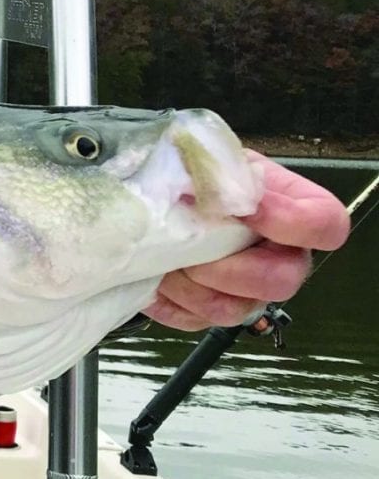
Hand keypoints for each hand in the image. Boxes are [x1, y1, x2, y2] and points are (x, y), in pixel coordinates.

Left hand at [145, 154, 351, 330]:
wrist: (158, 201)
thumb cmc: (193, 178)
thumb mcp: (206, 159)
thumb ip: (217, 169)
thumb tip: (212, 190)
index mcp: (294, 213)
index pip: (326, 225)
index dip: (291, 222)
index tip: (247, 210)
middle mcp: (281, 259)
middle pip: (282, 281)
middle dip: (229, 268)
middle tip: (189, 246)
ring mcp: (248, 291)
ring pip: (233, 309)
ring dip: (189, 286)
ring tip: (162, 257)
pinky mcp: (209, 312)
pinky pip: (193, 319)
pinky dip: (166, 300)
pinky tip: (153, 276)